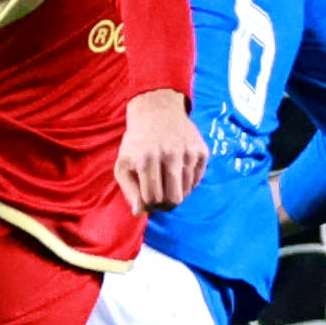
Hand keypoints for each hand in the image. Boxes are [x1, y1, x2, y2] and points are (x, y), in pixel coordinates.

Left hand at [116, 88, 205, 209]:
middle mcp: (168, 155)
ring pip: (186, 191)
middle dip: (166, 204)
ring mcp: (187, 152)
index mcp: (145, 160)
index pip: (153, 199)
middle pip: (173, 199)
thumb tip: (139, 213)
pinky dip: (188, 183)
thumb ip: (129, 191)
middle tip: (160, 199)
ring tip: (167, 184)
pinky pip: (197, 180)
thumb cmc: (137, 143)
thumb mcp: (124, 164)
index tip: (148, 202)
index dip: (150, 206)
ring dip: (177, 193)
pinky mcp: (201, 150)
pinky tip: (178, 174)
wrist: (157, 111)